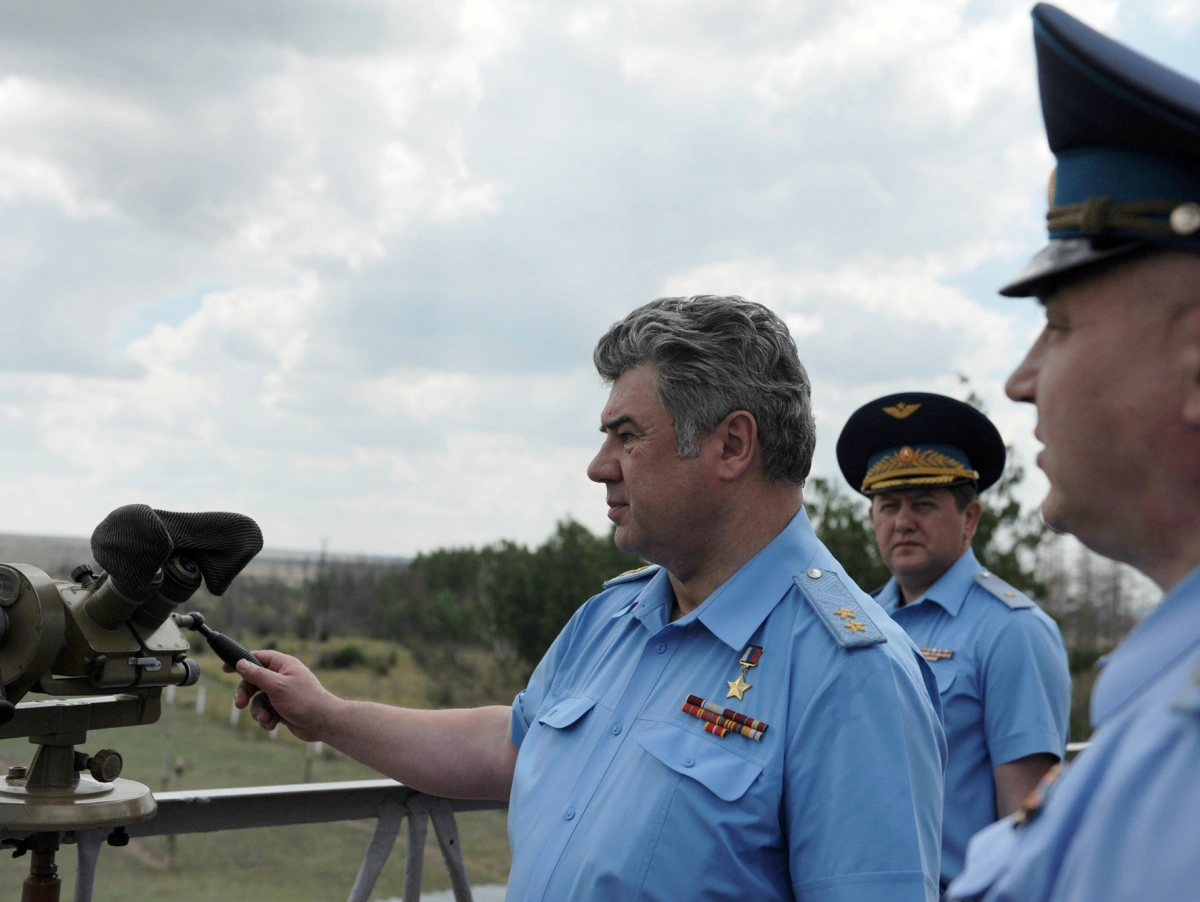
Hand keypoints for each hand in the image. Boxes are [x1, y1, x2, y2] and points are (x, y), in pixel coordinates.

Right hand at [223, 650, 339, 742]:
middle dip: (246, 693)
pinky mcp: (281, 708)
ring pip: (257, 699)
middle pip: (253, 681)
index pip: (258, 658)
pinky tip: (272, 725)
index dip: (242, 662)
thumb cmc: (304, 701)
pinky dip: (266, 718)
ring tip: (266, 719)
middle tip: (240, 703)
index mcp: (284, 665)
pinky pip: (265, 711)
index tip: (225, 668)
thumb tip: (241, 663)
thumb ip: (257, 675)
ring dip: (258, 711)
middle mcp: (282, 677)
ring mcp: (281, 693)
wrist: (323, 723)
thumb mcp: (277, 686)